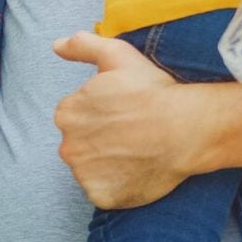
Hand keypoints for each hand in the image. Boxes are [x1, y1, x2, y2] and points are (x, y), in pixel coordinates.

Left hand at [51, 32, 199, 208]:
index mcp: (66, 113)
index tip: (124, 113)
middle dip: (101, 140)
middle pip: (80, 145)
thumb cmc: (152, 90)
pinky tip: (137, 171)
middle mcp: (68, 146)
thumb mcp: (116, 54)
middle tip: (132, 133)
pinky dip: (117, 185)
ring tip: (136, 152)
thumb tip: (55, 46)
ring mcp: (84, 174)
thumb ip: (82, 46)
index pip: (76, 118)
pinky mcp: (101, 196)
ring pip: (90, 169)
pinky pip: (103, 192)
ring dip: (107, 164)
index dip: (102, 115)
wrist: (185, 127)